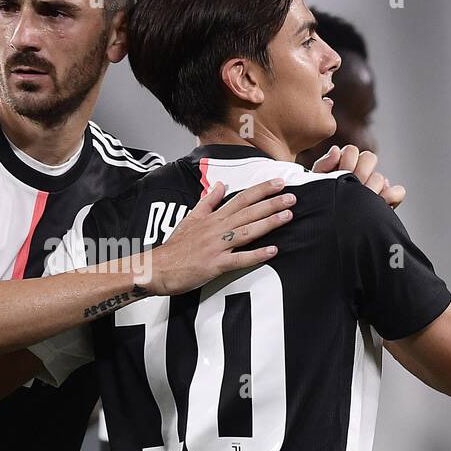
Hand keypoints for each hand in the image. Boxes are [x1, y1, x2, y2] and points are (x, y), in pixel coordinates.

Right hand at [142, 179, 292, 294]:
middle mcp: (217, 229)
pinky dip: (256, 255)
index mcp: (213, 218)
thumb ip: (208, 202)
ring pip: (247, 231)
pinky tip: (272, 251)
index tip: (279, 183)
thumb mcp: (190, 218)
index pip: (241, 198)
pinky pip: (239, 259)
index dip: (261, 190)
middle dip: (272, 203)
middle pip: (248, 212)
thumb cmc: (175, 246)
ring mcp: (216, 246)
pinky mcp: (214, 264)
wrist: (158, 267)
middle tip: (292, 197)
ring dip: (268, 223)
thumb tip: (219, 185)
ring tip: (288, 216)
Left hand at [307, 144, 405, 207]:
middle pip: (369, 158)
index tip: (340, 173)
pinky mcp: (385, 202)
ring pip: (380, 177)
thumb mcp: (315, 184)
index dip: (347, 160)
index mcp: (345, 166)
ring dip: (369, 189)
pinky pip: (398, 191)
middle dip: (359, 172)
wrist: (324, 231)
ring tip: (358, 202)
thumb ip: (323, 165)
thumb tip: (336, 150)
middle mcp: (362, 174)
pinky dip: (392, 195)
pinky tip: (381, 202)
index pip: (352, 151)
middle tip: (351, 186)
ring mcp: (375, 188)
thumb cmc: (319, 203)